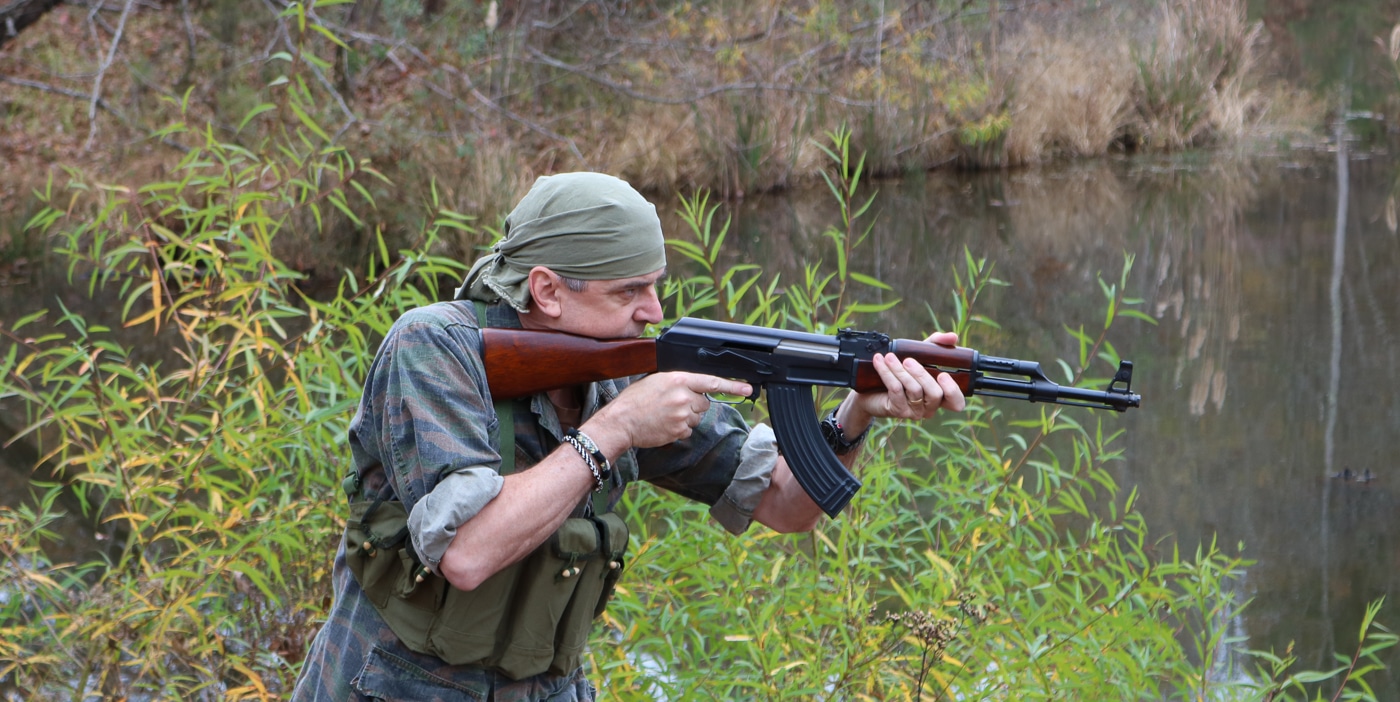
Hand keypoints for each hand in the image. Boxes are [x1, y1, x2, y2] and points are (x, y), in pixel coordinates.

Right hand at [588, 372, 751, 448]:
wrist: (622, 422)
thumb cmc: (635, 400)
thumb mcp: (656, 380)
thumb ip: (678, 382)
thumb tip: (693, 387)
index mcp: (678, 379)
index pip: (712, 382)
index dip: (733, 385)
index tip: (748, 388)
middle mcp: (683, 397)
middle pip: (704, 403)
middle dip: (694, 404)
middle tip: (674, 405)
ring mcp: (683, 416)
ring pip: (696, 418)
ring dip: (686, 417)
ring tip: (665, 415)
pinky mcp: (680, 432)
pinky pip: (688, 431)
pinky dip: (679, 429)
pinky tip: (664, 425)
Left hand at [845, 331, 965, 426]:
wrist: (872, 389)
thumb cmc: (902, 371)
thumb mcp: (921, 355)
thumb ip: (937, 344)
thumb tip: (953, 337)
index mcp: (941, 396)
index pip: (957, 403)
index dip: (953, 391)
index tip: (942, 375)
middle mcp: (930, 407)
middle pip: (935, 394)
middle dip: (922, 374)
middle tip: (908, 360)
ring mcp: (915, 411)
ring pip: (914, 391)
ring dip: (900, 371)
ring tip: (889, 357)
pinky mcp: (898, 410)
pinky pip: (896, 390)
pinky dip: (887, 373)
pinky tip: (880, 362)